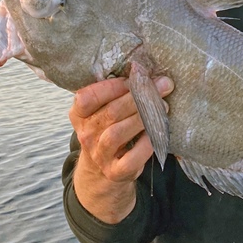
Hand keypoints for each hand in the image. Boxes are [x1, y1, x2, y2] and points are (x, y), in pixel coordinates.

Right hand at [68, 75, 173, 221]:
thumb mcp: (103, 111)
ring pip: (117, 133)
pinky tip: (157, 133)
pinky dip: (145, 145)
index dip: (113, 86)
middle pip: (110, 112)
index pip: (87, 97)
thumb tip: (145, 71)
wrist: (102, 171)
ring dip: (142, 117)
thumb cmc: (109, 130)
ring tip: (163, 107)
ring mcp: (99, 155)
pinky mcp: (115, 171)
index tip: (137, 75)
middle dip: (139, 96)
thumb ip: (117, 93)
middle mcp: (86, 134)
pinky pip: (130, 158)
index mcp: (79, 115)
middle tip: (163, 85)